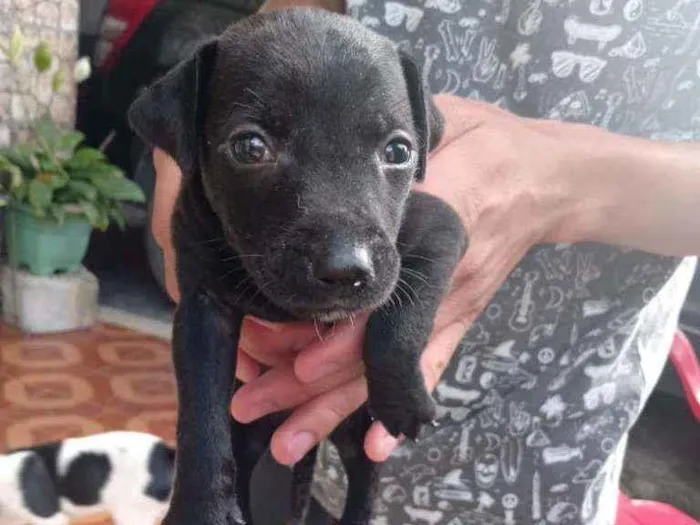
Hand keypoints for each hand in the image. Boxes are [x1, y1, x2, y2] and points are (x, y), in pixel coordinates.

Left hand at [229, 94, 586, 464]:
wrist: (543, 176)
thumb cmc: (482, 143)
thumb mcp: (436, 127)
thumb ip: (388, 156)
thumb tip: (324, 159)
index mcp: (432, 228)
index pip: (377, 297)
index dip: (335, 335)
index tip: (286, 356)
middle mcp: (439, 279)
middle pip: (369, 346)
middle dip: (305, 383)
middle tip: (251, 404)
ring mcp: (452, 307)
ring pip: (388, 369)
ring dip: (334, 408)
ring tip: (287, 441)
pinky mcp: (460, 318)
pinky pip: (429, 370)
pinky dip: (401, 409)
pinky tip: (376, 448)